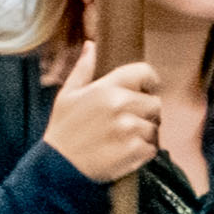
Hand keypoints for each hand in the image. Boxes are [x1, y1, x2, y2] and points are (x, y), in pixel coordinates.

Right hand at [40, 64, 160, 186]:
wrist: (57, 168)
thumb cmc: (62, 129)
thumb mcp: (67, 95)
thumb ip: (83, 69)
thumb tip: (92, 45)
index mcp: (106, 89)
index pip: (144, 73)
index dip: (149, 81)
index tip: (146, 89)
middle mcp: (121, 106)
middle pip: (155, 104)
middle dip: (146, 112)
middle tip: (130, 120)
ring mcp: (129, 130)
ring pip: (154, 128)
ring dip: (144, 134)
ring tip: (124, 139)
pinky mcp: (135, 152)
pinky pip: (152, 148)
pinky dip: (143, 152)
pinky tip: (125, 152)